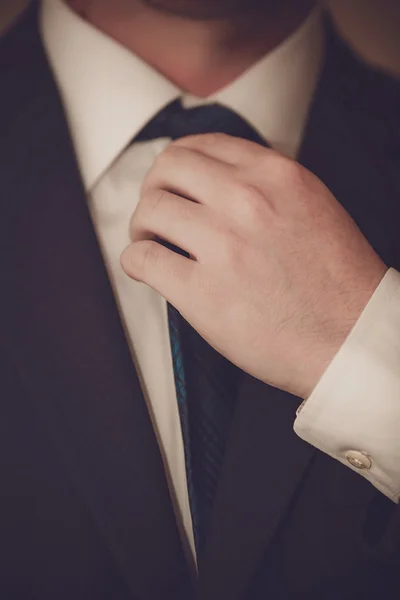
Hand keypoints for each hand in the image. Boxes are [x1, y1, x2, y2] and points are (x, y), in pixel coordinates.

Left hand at [121, 134, 386, 398]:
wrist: (352, 340)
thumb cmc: (338, 284)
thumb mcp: (313, 208)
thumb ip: (265, 187)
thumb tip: (215, 184)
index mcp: (276, 176)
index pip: (202, 145)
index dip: (178, 164)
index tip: (172, 181)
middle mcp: (246, 201)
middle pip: (167, 168)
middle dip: (154, 188)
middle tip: (156, 211)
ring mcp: (223, 246)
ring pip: (150, 210)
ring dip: (142, 226)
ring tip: (150, 242)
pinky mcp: (203, 293)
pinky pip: (143, 259)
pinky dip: (136, 261)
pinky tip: (147, 269)